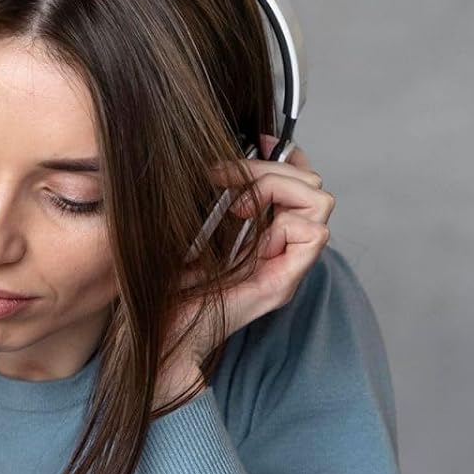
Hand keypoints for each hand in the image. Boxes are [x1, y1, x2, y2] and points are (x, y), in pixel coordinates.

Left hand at [156, 135, 334, 408]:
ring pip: (320, 201)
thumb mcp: (186, 228)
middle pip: (312, 185)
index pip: (298, 183)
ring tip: (236, 205)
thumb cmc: (161, 286)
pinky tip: (245, 224)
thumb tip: (217, 158)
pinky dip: (282, 218)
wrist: (154, 333)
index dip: (284, 156)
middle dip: (273, 169)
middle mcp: (280, 251)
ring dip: (277, 189)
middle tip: (227, 178)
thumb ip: (210, 198)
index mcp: (262, 237)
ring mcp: (285, 268)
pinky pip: (315, 233)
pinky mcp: (283, 283)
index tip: (255, 140)